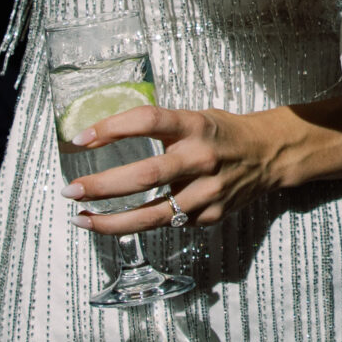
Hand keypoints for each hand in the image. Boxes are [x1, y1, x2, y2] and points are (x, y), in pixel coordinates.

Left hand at [64, 104, 302, 236]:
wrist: (270, 155)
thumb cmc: (223, 133)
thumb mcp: (194, 117)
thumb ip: (158, 128)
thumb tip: (103, 136)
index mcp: (195, 124)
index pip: (147, 120)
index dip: (111, 128)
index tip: (79, 139)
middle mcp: (201, 157)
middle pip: (146, 175)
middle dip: (102, 186)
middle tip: (71, 192)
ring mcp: (208, 191)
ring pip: (153, 213)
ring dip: (112, 221)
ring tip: (82, 220)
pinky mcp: (211, 215)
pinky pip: (169, 223)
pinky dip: (142, 223)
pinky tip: (121, 221)